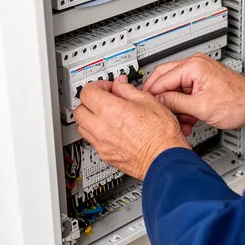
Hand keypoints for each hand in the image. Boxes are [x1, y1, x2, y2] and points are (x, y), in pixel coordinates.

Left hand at [73, 75, 189, 179]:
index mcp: (110, 109)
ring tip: (106, 115)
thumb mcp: (149, 101)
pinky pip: (92, 141)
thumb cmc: (161, 134)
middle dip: (89, 101)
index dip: (97, 85)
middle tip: (104, 99)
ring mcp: (101, 143)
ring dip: (90, 118)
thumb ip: (128, 90)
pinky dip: (97, 133)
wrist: (165, 159)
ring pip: (82, 126)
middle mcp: (101, 127)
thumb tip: (120, 84)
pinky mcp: (105, 155)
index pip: (87, 92)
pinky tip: (112, 130)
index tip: (108, 87)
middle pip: (79, 109)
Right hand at [142, 53, 244, 130]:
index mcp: (194, 66)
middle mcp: (196, 63)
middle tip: (156, 111)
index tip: (146, 105)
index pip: (161, 78)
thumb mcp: (200, 108)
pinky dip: (184, 102)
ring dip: (174, 103)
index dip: (152, 94)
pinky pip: (185, 88)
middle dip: (162, 98)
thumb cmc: (236, 105)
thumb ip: (175, 102)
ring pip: (175, 86)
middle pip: (165, 78)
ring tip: (179, 119)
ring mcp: (200, 70)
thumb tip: (158, 100)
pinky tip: (187, 116)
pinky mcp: (204, 78)